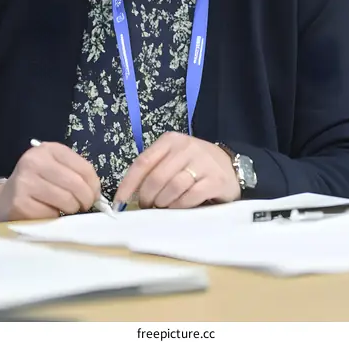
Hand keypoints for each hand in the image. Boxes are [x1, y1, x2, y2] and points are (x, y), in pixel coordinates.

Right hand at [0, 141, 100, 223]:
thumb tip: (96, 194)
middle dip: (86, 200)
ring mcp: (25, 182)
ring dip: (71, 210)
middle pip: (76, 184)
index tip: (94, 195)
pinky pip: (51, 215)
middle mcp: (34, 161)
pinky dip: (54, 218)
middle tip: (83, 206)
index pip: (84, 168)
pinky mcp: (20, 204)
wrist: (4, 200)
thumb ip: (76, 174)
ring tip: (64, 208)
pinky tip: (46, 213)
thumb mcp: (55, 169)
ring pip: (67, 201)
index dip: (94, 185)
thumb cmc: (37, 183)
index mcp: (48, 149)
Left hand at [114, 132, 239, 209]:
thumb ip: (153, 170)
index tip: (119, 202)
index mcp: (170, 141)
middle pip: (156, 177)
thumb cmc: (193, 165)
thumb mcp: (172, 159)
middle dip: (147, 197)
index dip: (128, 184)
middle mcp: (186, 147)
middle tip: (148, 206)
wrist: (229, 166)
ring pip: (172, 187)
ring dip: (163, 202)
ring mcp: (202, 162)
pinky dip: (180, 206)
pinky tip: (179, 207)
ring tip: (163, 206)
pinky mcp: (215, 179)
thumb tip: (129, 195)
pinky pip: (190, 196)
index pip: (143, 162)